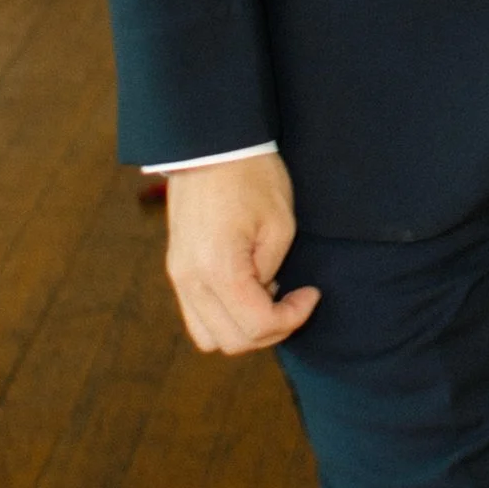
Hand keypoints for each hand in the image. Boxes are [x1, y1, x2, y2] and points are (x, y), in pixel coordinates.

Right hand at [160, 150, 318, 352]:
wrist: (211, 145)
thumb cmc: (252, 177)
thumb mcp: (279, 224)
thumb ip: (271, 271)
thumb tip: (266, 295)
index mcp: (218, 269)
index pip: (256, 326)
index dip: (292, 320)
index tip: (311, 295)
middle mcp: (190, 280)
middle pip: (231, 341)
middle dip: (270, 330)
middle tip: (295, 302)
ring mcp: (178, 277)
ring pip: (208, 337)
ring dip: (243, 329)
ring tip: (269, 298)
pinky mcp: (177, 269)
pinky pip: (197, 315)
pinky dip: (224, 316)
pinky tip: (248, 288)